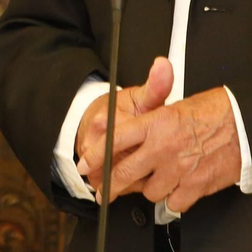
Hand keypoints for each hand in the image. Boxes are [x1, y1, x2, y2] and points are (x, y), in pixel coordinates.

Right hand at [75, 56, 174, 193]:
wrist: (94, 116)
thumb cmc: (123, 109)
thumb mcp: (141, 96)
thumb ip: (156, 85)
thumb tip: (163, 66)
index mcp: (109, 120)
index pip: (131, 144)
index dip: (149, 151)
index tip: (160, 152)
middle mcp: (96, 138)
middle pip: (127, 167)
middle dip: (145, 170)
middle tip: (156, 162)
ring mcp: (90, 157)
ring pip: (120, 180)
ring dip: (135, 180)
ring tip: (145, 167)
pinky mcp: (89, 171)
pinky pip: (110, 185)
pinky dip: (124, 186)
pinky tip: (133, 176)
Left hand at [102, 85, 241, 211]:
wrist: (246, 124)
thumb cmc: (214, 111)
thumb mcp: (174, 105)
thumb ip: (146, 119)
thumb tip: (117, 126)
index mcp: (156, 122)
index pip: (115, 139)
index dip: (97, 154)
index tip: (86, 164)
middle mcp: (163, 147)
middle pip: (125, 172)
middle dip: (110, 184)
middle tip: (104, 189)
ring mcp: (179, 169)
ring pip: (149, 192)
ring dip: (150, 188)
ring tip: (156, 179)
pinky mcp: (195, 186)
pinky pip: (173, 203)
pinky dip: (173, 199)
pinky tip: (177, 188)